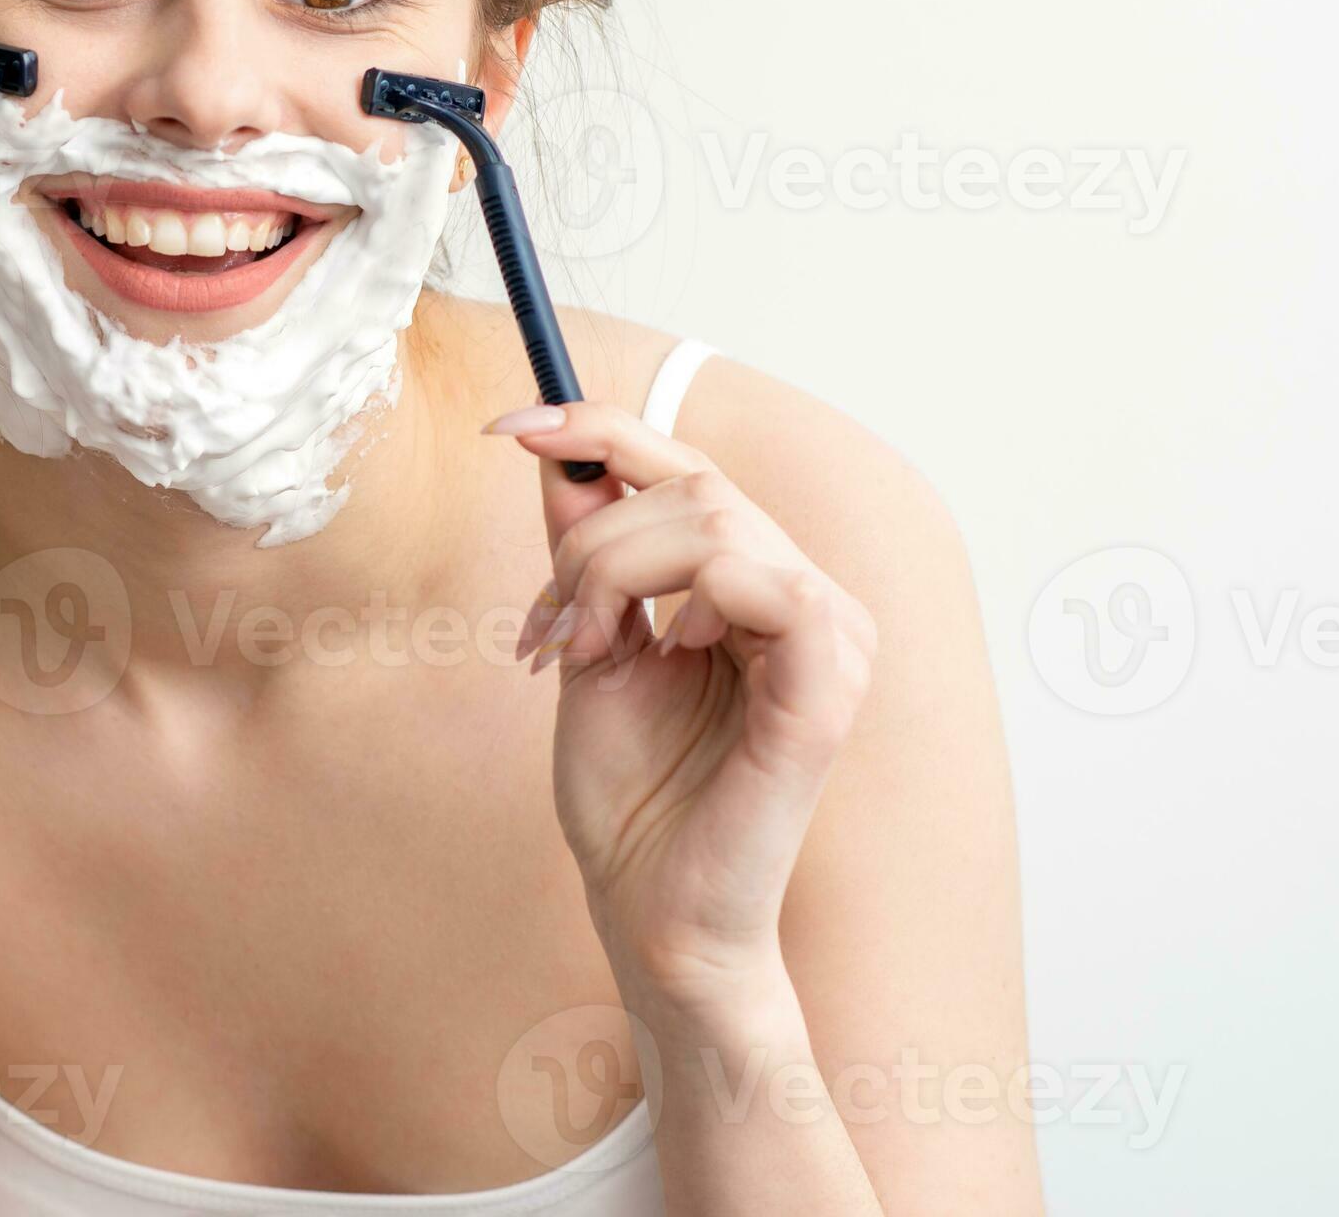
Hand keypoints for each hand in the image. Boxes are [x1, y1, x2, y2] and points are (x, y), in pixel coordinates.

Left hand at [493, 402, 877, 1004]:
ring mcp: (830, 639)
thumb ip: (585, 552)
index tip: (508, 426)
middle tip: (547, 626)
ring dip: (614, 571)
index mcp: (757, 585)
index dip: (601, 429)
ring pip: (715, 520)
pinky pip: (770, 582)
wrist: (648, 911)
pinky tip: (664, 646)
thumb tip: (559, 452)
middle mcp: (808, 598)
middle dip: (589, 540)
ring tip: (583, 649)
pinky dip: (692, 596)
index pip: (690, 468)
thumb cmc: (630, 796)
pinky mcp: (829, 687)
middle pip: (693, 486)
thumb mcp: (588, 644)